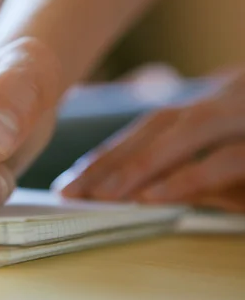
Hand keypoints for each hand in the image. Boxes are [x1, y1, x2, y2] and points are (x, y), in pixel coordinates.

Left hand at [53, 69, 244, 212]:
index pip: (151, 127)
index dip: (109, 153)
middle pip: (159, 124)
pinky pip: (227, 158)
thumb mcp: (228, 171)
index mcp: (211, 107)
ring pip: (188, 130)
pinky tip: (152, 198)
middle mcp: (228, 101)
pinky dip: (187, 178)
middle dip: (111, 159)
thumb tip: (135, 193)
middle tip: (70, 192)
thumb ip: (189, 177)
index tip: (72, 181)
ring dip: (141, 164)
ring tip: (102, 196)